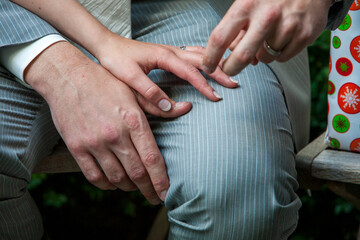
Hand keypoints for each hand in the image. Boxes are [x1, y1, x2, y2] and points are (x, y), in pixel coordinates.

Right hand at [26, 42, 180, 203]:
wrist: (67, 77)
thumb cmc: (105, 82)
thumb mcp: (133, 90)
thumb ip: (158, 106)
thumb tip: (186, 108)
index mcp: (133, 120)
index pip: (152, 159)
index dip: (161, 181)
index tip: (168, 193)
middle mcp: (115, 134)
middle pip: (137, 173)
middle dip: (149, 190)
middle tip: (156, 198)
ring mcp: (94, 142)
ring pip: (117, 178)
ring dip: (130, 188)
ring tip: (137, 188)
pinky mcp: (76, 147)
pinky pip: (94, 176)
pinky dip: (107, 185)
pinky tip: (114, 184)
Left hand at [93, 34, 238, 111]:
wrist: (106, 45)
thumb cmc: (116, 60)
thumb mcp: (130, 78)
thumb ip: (150, 92)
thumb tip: (171, 106)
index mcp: (164, 56)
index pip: (191, 71)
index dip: (205, 85)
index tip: (216, 97)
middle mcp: (171, 50)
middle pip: (202, 60)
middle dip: (219, 72)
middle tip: (234, 84)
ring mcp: (170, 50)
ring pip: (199, 54)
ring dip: (215, 63)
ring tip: (229, 73)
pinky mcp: (168, 53)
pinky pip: (192, 54)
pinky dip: (205, 58)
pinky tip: (209, 62)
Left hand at [203, 0, 332, 75]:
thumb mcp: (249, 3)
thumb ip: (237, 28)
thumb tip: (230, 53)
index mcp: (247, 5)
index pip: (220, 37)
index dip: (211, 57)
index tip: (207, 66)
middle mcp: (267, 16)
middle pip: (242, 56)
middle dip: (232, 68)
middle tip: (229, 68)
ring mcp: (288, 26)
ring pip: (264, 58)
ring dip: (261, 55)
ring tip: (267, 38)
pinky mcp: (304, 35)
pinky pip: (282, 58)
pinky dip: (278, 53)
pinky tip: (282, 38)